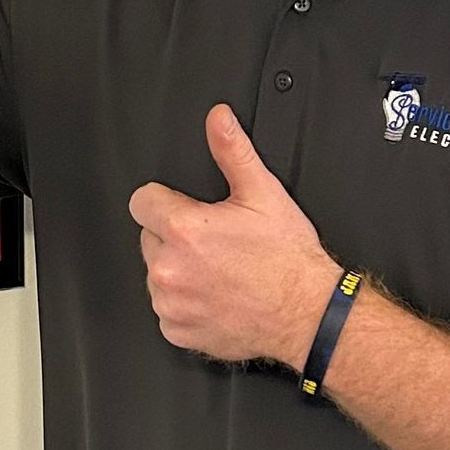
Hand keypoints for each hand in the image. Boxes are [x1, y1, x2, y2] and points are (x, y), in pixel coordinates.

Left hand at [129, 104, 341, 368]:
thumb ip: (232, 151)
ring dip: (178, 270)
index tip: (186, 210)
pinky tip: (215, 296)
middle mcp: (169, 269)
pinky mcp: (177, 330)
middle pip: (150, 238)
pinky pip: (166, 310)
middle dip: (175, 236)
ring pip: (157, 275)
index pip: (142, 202)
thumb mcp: (263, 194)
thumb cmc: (287, 260)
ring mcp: (171, 303)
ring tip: (218, 271)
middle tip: (214, 243)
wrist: (307, 313)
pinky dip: (185, 304)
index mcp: (184, 230)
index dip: (165, 201)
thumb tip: (217, 119)